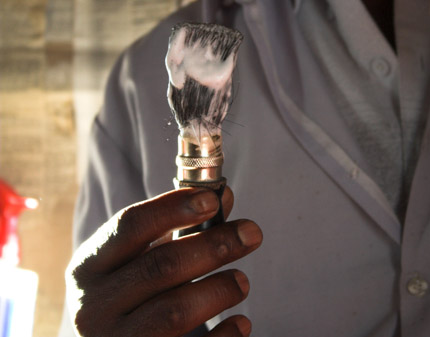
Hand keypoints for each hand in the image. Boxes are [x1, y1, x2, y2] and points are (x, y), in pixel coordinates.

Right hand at [66, 187, 262, 336]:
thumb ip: (176, 228)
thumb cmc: (127, 301)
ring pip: (175, 311)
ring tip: (242, 281)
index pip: (131, 226)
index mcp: (89, 268)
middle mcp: (93, 307)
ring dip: (219, 290)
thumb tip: (223, 195)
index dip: (174, 208)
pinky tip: (241, 323)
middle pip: (161, 266)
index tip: (212, 199)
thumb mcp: (137, 263)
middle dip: (214, 245)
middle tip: (251, 233)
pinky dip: (224, 335)